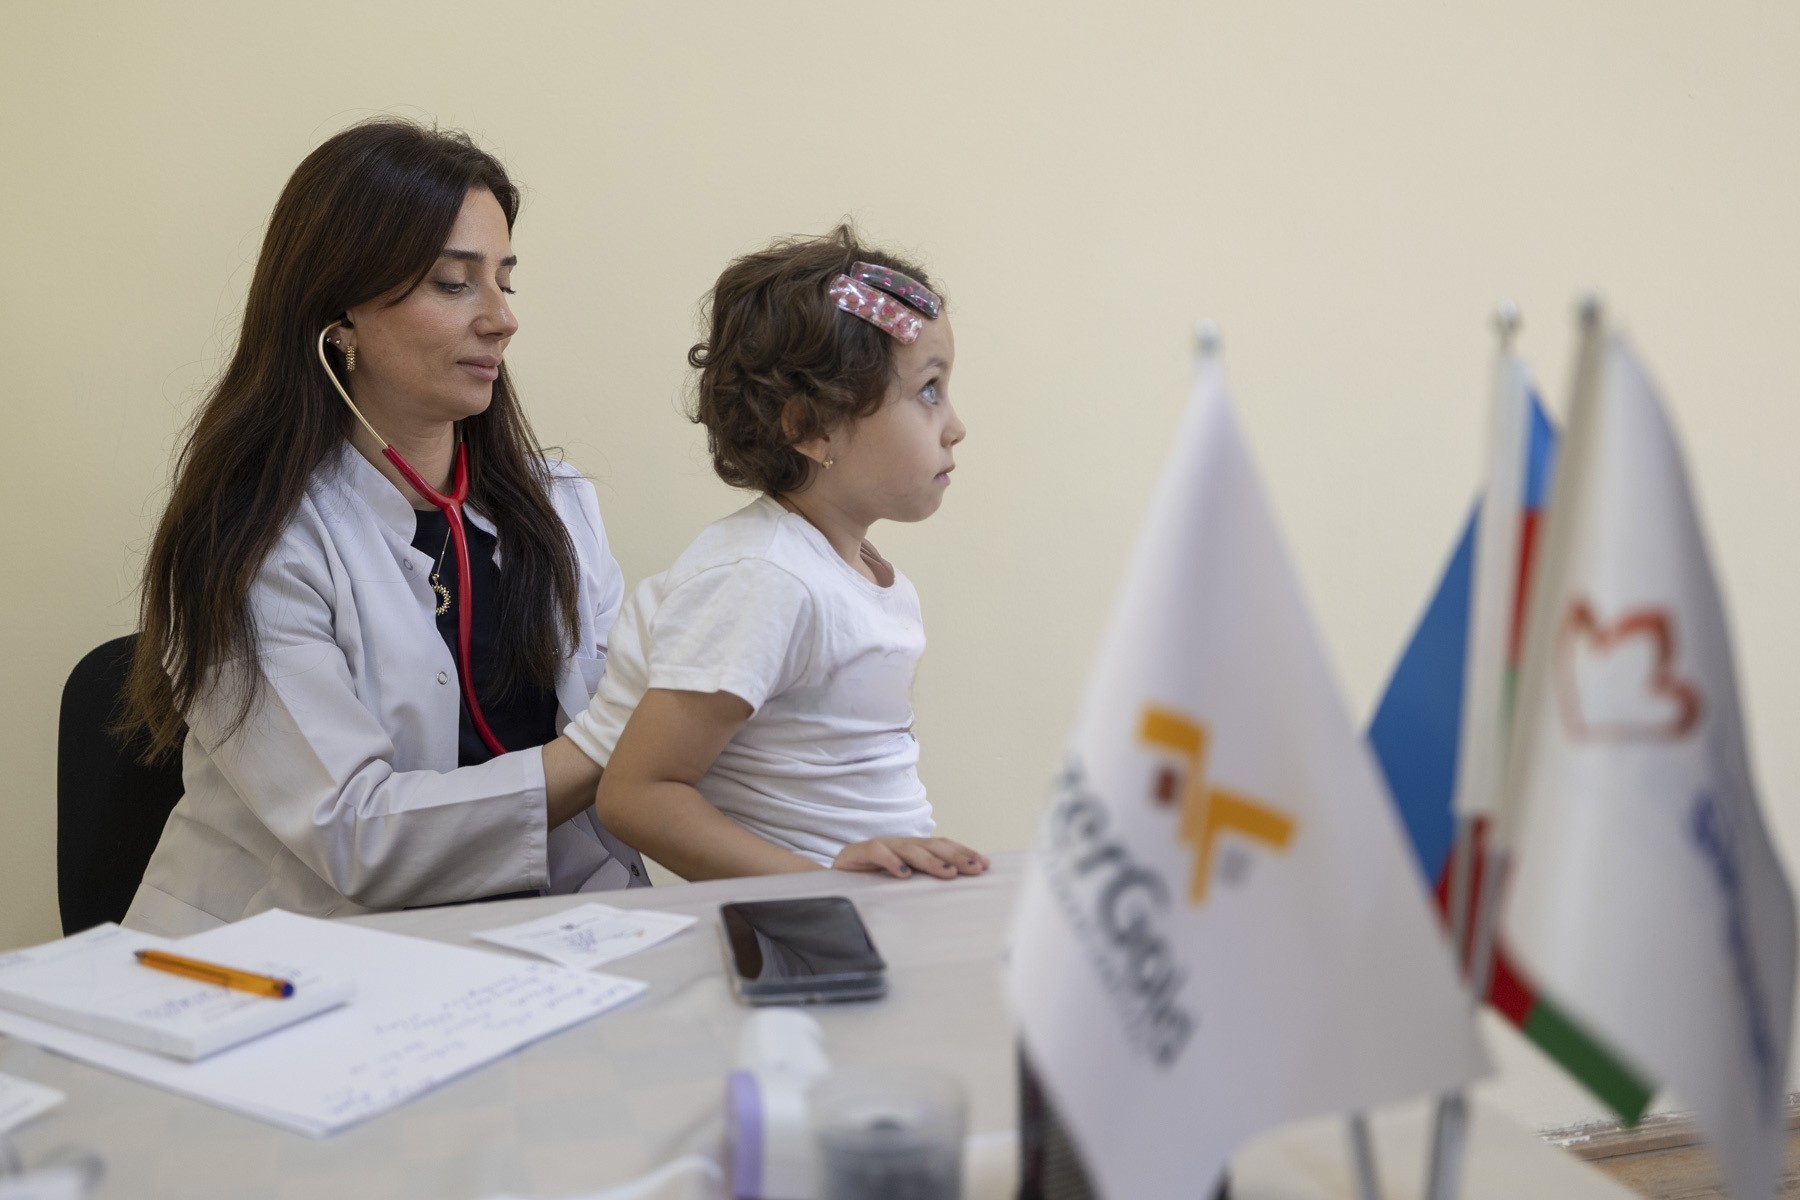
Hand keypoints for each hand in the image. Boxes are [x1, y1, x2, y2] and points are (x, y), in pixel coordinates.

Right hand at [832, 837, 989, 879]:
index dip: (964, 853)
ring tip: (948, 872)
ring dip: (931, 860)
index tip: (985, 865)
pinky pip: (877, 852)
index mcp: (912, 851)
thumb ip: (923, 885)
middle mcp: (899, 845)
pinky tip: (904, 874)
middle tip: (975, 869)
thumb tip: (956, 892)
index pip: (942, 846)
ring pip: (909, 848)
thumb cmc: (869, 886)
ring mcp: (879, 846)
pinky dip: (891, 862)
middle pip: (932, 845)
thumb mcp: (900, 886)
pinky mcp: (857, 852)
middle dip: (956, 856)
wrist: (829, 882)